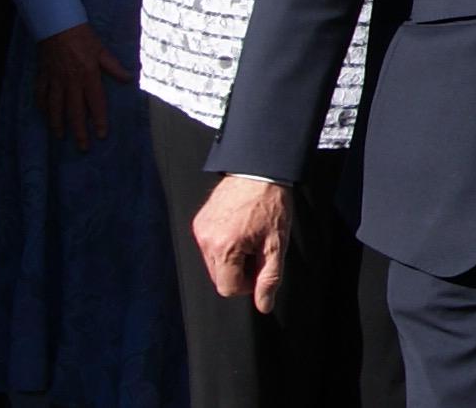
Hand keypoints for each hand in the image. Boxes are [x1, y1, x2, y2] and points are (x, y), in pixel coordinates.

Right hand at [35, 24, 131, 151]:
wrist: (56, 24)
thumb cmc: (82, 35)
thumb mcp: (101, 50)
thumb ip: (113, 66)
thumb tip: (128, 79)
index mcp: (88, 76)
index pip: (95, 103)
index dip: (99, 120)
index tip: (102, 134)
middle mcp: (71, 82)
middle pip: (75, 111)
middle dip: (79, 131)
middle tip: (83, 146)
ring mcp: (55, 80)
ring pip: (55, 107)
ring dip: (58, 123)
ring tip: (60, 136)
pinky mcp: (43, 75)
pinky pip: (41, 94)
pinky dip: (42, 105)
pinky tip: (44, 114)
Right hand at [192, 176, 293, 314]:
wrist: (259, 171)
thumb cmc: (271, 205)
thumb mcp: (276, 244)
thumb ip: (269, 278)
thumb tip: (264, 306)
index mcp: (225, 248)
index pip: (228, 288)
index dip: (248, 284)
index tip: (260, 266)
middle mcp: (206, 240)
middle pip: (219, 277)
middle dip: (239, 271)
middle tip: (257, 250)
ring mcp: (200, 230)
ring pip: (213, 263)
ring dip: (231, 259)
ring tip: (249, 237)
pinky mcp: (199, 221)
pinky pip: (209, 246)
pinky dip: (223, 245)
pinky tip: (239, 229)